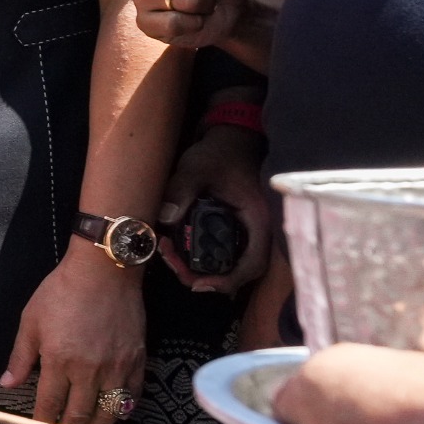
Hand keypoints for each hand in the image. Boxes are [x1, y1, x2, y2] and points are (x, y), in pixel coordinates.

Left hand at [2, 244, 145, 423]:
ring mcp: (116, 367)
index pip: (49, 403)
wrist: (104, 270)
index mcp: (59, 360)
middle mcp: (89, 369)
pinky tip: (113, 414)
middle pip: (79, 415)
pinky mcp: (136, 360)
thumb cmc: (62, 291)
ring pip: (108, 412)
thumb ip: (21, 357)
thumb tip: (7, 385)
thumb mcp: (31, 320)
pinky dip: (122, 410)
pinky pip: (132, 395)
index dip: (43, 423)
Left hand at [156, 120, 273, 294]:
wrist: (231, 140)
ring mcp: (248, 231)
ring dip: (200, 268)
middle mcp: (258, 231)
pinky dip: (201, 256)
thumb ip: (181, 190)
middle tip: (172, 265)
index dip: (229, 281)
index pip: (253, 264)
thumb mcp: (196, 168)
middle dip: (205, 277)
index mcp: (258, 219)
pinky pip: (224, 253)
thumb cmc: (220, 153)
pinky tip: (177, 248)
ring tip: (169, 256)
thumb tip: (165, 218)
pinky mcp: (236, 229)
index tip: (198, 283)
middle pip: (239, 271)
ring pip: (230, 264)